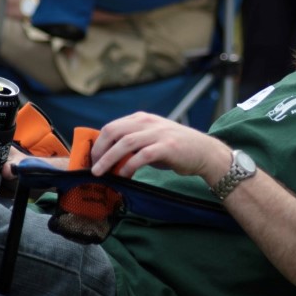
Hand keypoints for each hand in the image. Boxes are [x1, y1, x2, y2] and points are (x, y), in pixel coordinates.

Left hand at [90, 111, 230, 186]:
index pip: (112, 127)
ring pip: (125, 143)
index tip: (91, 158)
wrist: (204, 152)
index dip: (98, 143)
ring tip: (100, 172)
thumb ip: (134, 143)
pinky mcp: (166, 147)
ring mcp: (157, 133)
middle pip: (114, 132)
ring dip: (108, 159)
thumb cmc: (176, 148)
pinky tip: (123, 176)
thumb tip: (110, 157)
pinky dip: (129, 166)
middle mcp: (148, 123)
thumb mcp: (152, 139)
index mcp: (141, 119)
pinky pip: (142, 156)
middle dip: (99, 150)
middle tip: (93, 166)